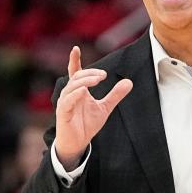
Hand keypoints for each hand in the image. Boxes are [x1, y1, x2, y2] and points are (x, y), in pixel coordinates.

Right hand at [55, 46, 132, 168]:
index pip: (75, 72)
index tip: (76, 48)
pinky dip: (75, 94)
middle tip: (104, 75)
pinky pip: (67, 101)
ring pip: (72, 86)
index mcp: (78, 91)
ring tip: (98, 79)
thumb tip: (129, 82)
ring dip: (84, 81)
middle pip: (77, 77)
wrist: (78, 144)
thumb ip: (115, 95)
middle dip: (90, 73)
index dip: (74, 60)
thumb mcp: (105, 108)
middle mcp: (70, 94)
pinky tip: (84, 91)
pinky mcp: (63, 113)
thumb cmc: (86, 125)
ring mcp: (65, 103)